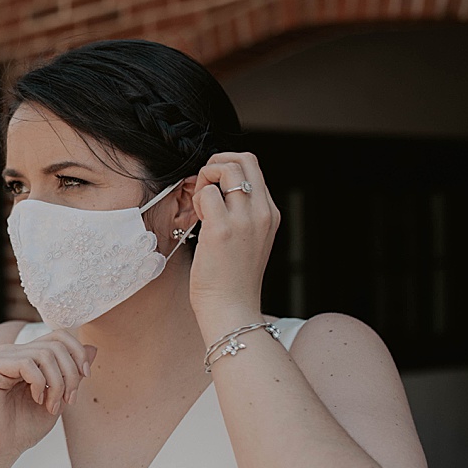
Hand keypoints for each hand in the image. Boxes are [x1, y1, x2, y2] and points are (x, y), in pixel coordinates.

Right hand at [0, 328, 96, 463]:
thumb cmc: (24, 428)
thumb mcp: (58, 397)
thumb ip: (72, 373)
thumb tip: (92, 348)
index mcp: (26, 356)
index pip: (58, 336)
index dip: (78, 352)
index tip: (85, 376)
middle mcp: (12, 352)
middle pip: (55, 345)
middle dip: (70, 374)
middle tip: (68, 400)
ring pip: (44, 354)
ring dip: (57, 383)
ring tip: (52, 405)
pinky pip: (26, 363)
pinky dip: (39, 383)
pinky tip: (36, 400)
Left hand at [188, 152, 279, 332]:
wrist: (232, 308)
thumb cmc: (231, 278)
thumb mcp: (248, 240)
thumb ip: (241, 213)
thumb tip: (216, 189)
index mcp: (270, 213)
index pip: (253, 167)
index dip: (228, 168)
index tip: (214, 187)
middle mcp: (263, 212)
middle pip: (244, 159)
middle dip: (217, 162)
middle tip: (204, 185)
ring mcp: (244, 220)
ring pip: (226, 170)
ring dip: (205, 180)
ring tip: (201, 206)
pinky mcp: (222, 230)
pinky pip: (206, 193)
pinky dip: (196, 199)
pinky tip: (197, 220)